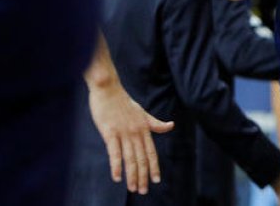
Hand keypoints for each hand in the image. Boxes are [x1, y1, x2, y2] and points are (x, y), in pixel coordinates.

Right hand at [88, 80, 174, 194]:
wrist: (108, 88)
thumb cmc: (123, 101)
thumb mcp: (142, 112)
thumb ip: (155, 123)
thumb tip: (171, 126)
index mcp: (144, 128)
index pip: (152, 152)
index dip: (154, 167)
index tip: (156, 180)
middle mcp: (136, 132)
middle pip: (142, 158)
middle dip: (143, 176)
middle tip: (143, 191)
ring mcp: (123, 133)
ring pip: (130, 158)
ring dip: (132, 175)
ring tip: (133, 188)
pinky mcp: (110, 132)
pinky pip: (114, 152)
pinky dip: (116, 166)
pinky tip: (117, 177)